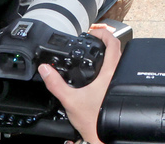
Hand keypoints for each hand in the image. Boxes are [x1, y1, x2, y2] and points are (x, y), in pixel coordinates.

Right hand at [39, 24, 122, 143]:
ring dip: (107, 54)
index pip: (114, 44)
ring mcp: (119, 83)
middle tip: (92, 40)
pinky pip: (116, 72)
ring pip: (118, 61)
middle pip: (117, 50)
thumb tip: (45, 69)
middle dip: (104, 42)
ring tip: (94, 52)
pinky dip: (108, 66)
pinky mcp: (118, 91)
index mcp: (110, 74)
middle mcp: (118, 76)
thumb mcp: (70, 100)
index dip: (104, 33)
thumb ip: (56, 84)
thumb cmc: (94, 122)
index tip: (93, 32)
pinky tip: (96, 72)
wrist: (103, 137)